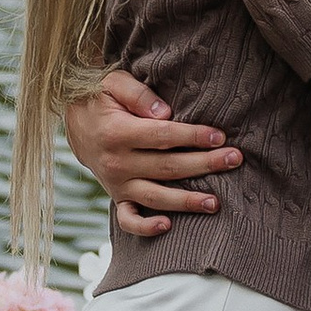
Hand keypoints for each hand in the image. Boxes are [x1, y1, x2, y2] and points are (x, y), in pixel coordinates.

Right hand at [62, 68, 238, 242]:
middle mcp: (117, 163)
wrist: (76, 123)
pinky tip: (168, 226)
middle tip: (234, 160)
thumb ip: (138, 94)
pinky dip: (146, 227)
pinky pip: (128, 220)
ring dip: (186, 201)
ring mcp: (116, 184)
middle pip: (168, 167)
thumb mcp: (114, 83)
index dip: (192, 136)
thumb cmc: (101, 98)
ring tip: (215, 203)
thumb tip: (165, 113)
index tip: (218, 136)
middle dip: (204, 164)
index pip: (162, 136)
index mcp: (117, 133)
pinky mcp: (117, 197)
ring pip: (156, 197)